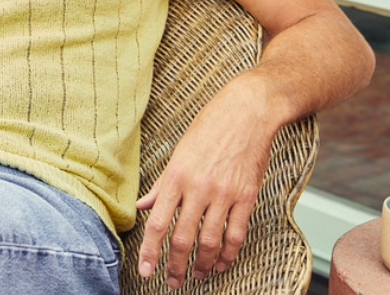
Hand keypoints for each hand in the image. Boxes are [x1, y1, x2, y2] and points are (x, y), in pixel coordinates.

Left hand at [136, 80, 273, 289]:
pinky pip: (236, 234)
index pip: (157, 221)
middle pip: (183, 238)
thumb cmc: (208, 128)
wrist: (246, 112)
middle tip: (171, 281)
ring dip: (201, 265)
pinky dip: (227, 254)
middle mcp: (198, 187)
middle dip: (175, 266)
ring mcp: (224, 193)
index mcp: (176, 175)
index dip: (150, 250)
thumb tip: (142, 205)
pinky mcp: (247, 196)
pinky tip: (221, 263)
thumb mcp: (178, 152)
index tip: (145, 269)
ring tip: (196, 275)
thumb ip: (161, 184)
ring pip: (209, 241)